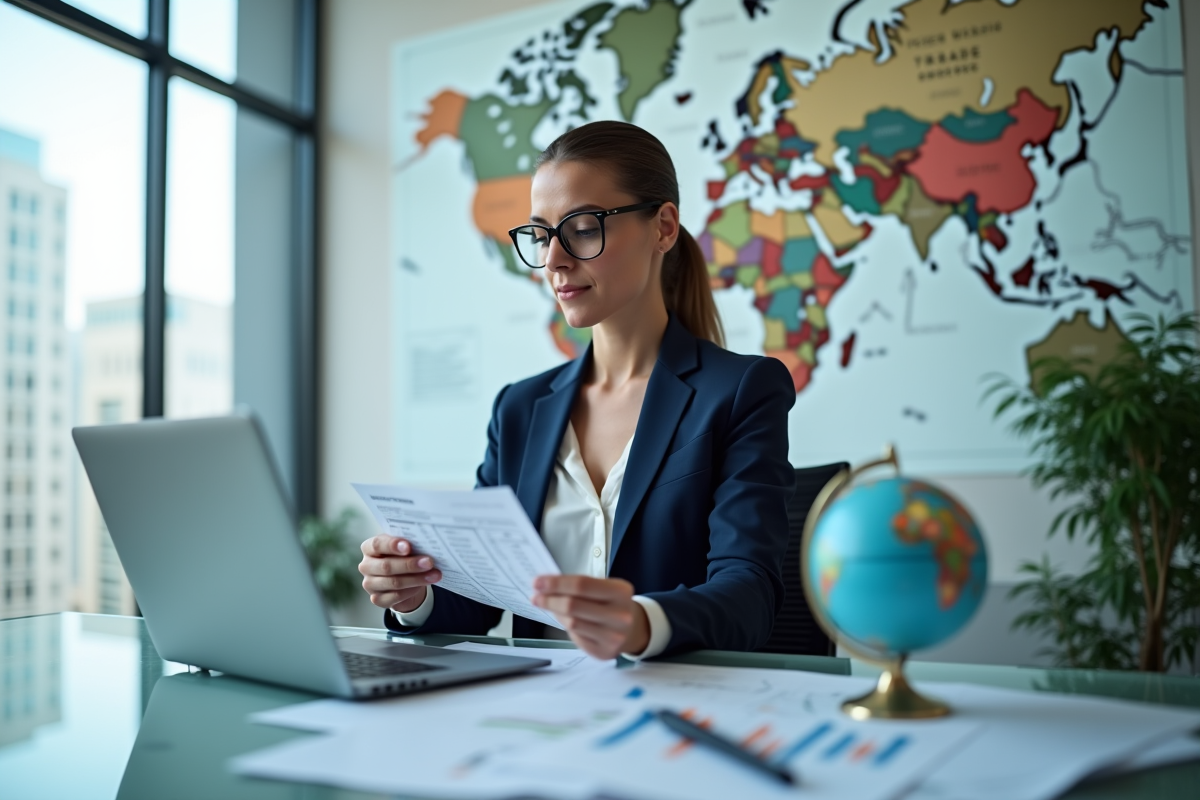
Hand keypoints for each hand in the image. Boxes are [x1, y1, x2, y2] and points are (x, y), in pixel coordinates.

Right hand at [358, 535, 441, 612]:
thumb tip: (424, 544)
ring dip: (416, 579)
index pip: (377, 545)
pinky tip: (423, 586)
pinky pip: (395, 596)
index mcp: (369, 548)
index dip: (392, 545)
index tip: (408, 546)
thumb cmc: (402, 556)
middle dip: (410, 564)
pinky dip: (411, 591)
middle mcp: (366, 566)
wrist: (404, 578)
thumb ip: (408, 544)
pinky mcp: (377, 599)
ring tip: (434, 575)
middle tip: (429, 562)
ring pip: (393, 582)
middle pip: (386, 566)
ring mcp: (370, 584)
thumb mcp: (404, 547)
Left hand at [531, 575, 648, 659]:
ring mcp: (614, 636)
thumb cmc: (612, 604)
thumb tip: (547, 586)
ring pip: (572, 623)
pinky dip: (566, 627)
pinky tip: (565, 620)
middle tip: (536, 596)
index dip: (556, 583)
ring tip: (547, 605)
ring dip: (555, 613)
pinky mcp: (604, 651)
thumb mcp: (603, 588)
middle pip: (573, 605)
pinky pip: (576, 637)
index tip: (538, 582)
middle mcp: (620, 615)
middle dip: (550, 599)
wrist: (633, 628)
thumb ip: (579, 586)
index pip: (582, 584)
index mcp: (620, 592)